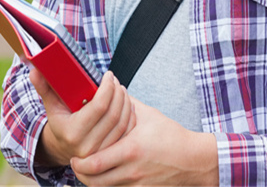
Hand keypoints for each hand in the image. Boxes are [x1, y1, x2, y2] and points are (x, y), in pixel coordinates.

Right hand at [30, 68, 135, 166]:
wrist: (64, 148)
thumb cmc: (60, 121)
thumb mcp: (51, 106)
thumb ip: (44, 88)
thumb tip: (34, 70)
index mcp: (73, 132)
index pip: (99, 106)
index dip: (107, 87)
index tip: (109, 75)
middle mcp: (88, 146)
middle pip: (113, 114)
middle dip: (118, 93)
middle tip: (116, 81)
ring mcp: (101, 153)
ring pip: (123, 123)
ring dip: (126, 102)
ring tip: (121, 90)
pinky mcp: (111, 154)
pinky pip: (127, 132)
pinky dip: (130, 116)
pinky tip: (127, 104)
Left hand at [70, 98, 218, 185]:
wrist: (194, 160)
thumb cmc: (171, 136)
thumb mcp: (148, 115)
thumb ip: (127, 104)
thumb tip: (110, 89)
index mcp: (130, 149)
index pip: (94, 163)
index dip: (80, 164)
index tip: (73, 157)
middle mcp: (132, 170)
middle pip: (95, 181)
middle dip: (81, 175)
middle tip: (76, 165)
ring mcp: (138, 183)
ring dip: (93, 181)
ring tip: (87, 171)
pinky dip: (109, 185)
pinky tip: (106, 176)